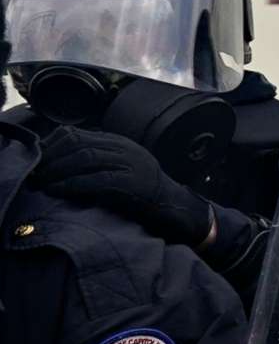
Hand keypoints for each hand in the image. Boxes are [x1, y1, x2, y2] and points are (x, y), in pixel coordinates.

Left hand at [31, 128, 213, 248]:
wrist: (176, 209)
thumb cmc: (143, 195)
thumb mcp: (120, 170)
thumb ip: (97, 161)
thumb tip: (59, 161)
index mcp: (121, 143)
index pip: (77, 134)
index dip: (51, 146)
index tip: (37, 161)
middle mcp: (126, 149)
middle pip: (78, 143)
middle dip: (51, 158)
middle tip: (36, 174)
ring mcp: (132, 164)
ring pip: (85, 158)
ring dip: (57, 171)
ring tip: (42, 183)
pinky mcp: (133, 183)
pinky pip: (96, 179)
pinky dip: (72, 185)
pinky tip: (58, 191)